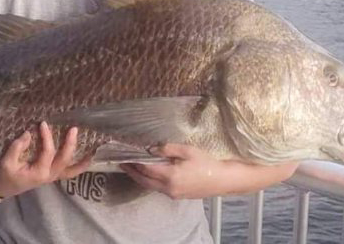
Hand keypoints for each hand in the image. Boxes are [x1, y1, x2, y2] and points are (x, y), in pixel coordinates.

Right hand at [0, 121, 91, 198]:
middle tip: (74, 129)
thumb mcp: (6, 162)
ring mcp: (51, 177)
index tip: (43, 123)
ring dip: (82, 161)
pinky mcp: (50, 175)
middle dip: (70, 145)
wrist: (1, 188)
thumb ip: (17, 147)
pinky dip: (78, 166)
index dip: (46, 137)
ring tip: (93, 151)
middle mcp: (48, 176)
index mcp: (38, 172)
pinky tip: (87, 158)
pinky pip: (68, 172)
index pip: (48, 152)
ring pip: (71, 170)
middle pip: (64, 160)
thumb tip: (29, 133)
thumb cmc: (3, 175)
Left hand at [120, 143, 297, 199]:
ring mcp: (172, 193)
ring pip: (149, 186)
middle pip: (143, 180)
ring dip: (138, 176)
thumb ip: (168, 149)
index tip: (123, 154)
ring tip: (130, 166)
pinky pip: (157, 188)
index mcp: (170, 175)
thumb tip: (151, 149)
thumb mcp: (188, 151)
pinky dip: (148, 180)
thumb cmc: (207, 162)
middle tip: (120, 162)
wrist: (222, 180)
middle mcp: (168, 187)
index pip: (145, 168)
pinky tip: (146, 173)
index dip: (133, 161)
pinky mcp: (176, 195)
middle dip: (131, 171)